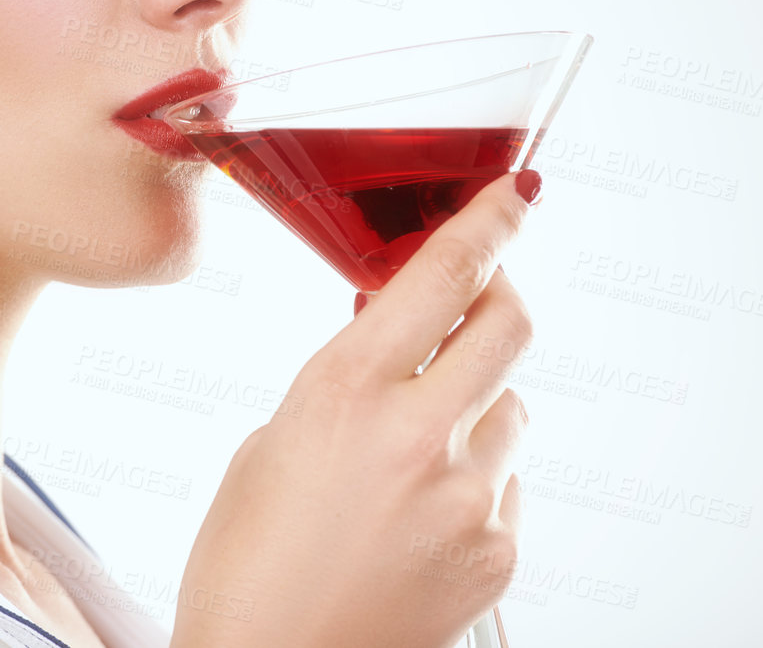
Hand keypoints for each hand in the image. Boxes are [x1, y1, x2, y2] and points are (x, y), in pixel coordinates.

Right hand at [172, 170, 538, 647]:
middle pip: (510, 326)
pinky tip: (418, 519)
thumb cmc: (247, 568)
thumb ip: (344, 382)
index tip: (515, 195)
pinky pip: (508, 484)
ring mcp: (468, 500)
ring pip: (510, 410)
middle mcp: (418, 438)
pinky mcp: (496, 554)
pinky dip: (475, 483)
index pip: (444, 278)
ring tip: (412, 460)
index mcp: (343, 395)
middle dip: (499, 298)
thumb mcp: (271, 444)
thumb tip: (394, 336)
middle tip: (476, 302)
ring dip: (474, 408)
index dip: (491, 222)